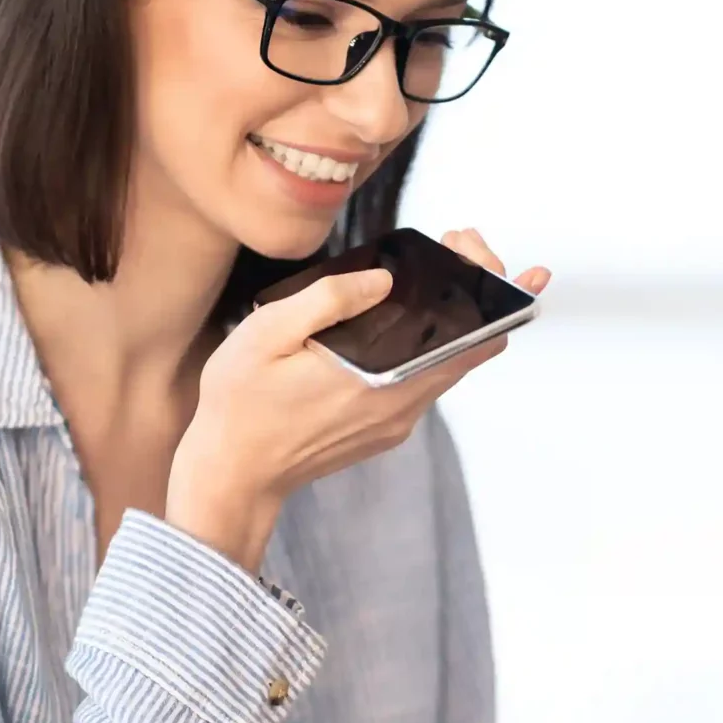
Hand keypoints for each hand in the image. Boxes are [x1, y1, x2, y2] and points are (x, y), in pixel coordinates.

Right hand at [166, 230, 547, 570]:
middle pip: (473, 345)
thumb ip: (328, 300)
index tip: (470, 248)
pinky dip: (425, 343)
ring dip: (448, 316)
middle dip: (471, 290)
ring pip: (448, 361)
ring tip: (426, 272)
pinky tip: (398, 317)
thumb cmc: (240, 406)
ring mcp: (397, 420)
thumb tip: (383, 280)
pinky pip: (421, 379)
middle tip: (453, 247)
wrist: (232, 475)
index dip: (491, 287)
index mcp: (384, 379)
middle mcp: (403, 405)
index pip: (477, 336)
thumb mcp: (267, 334)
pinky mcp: (384, 427)